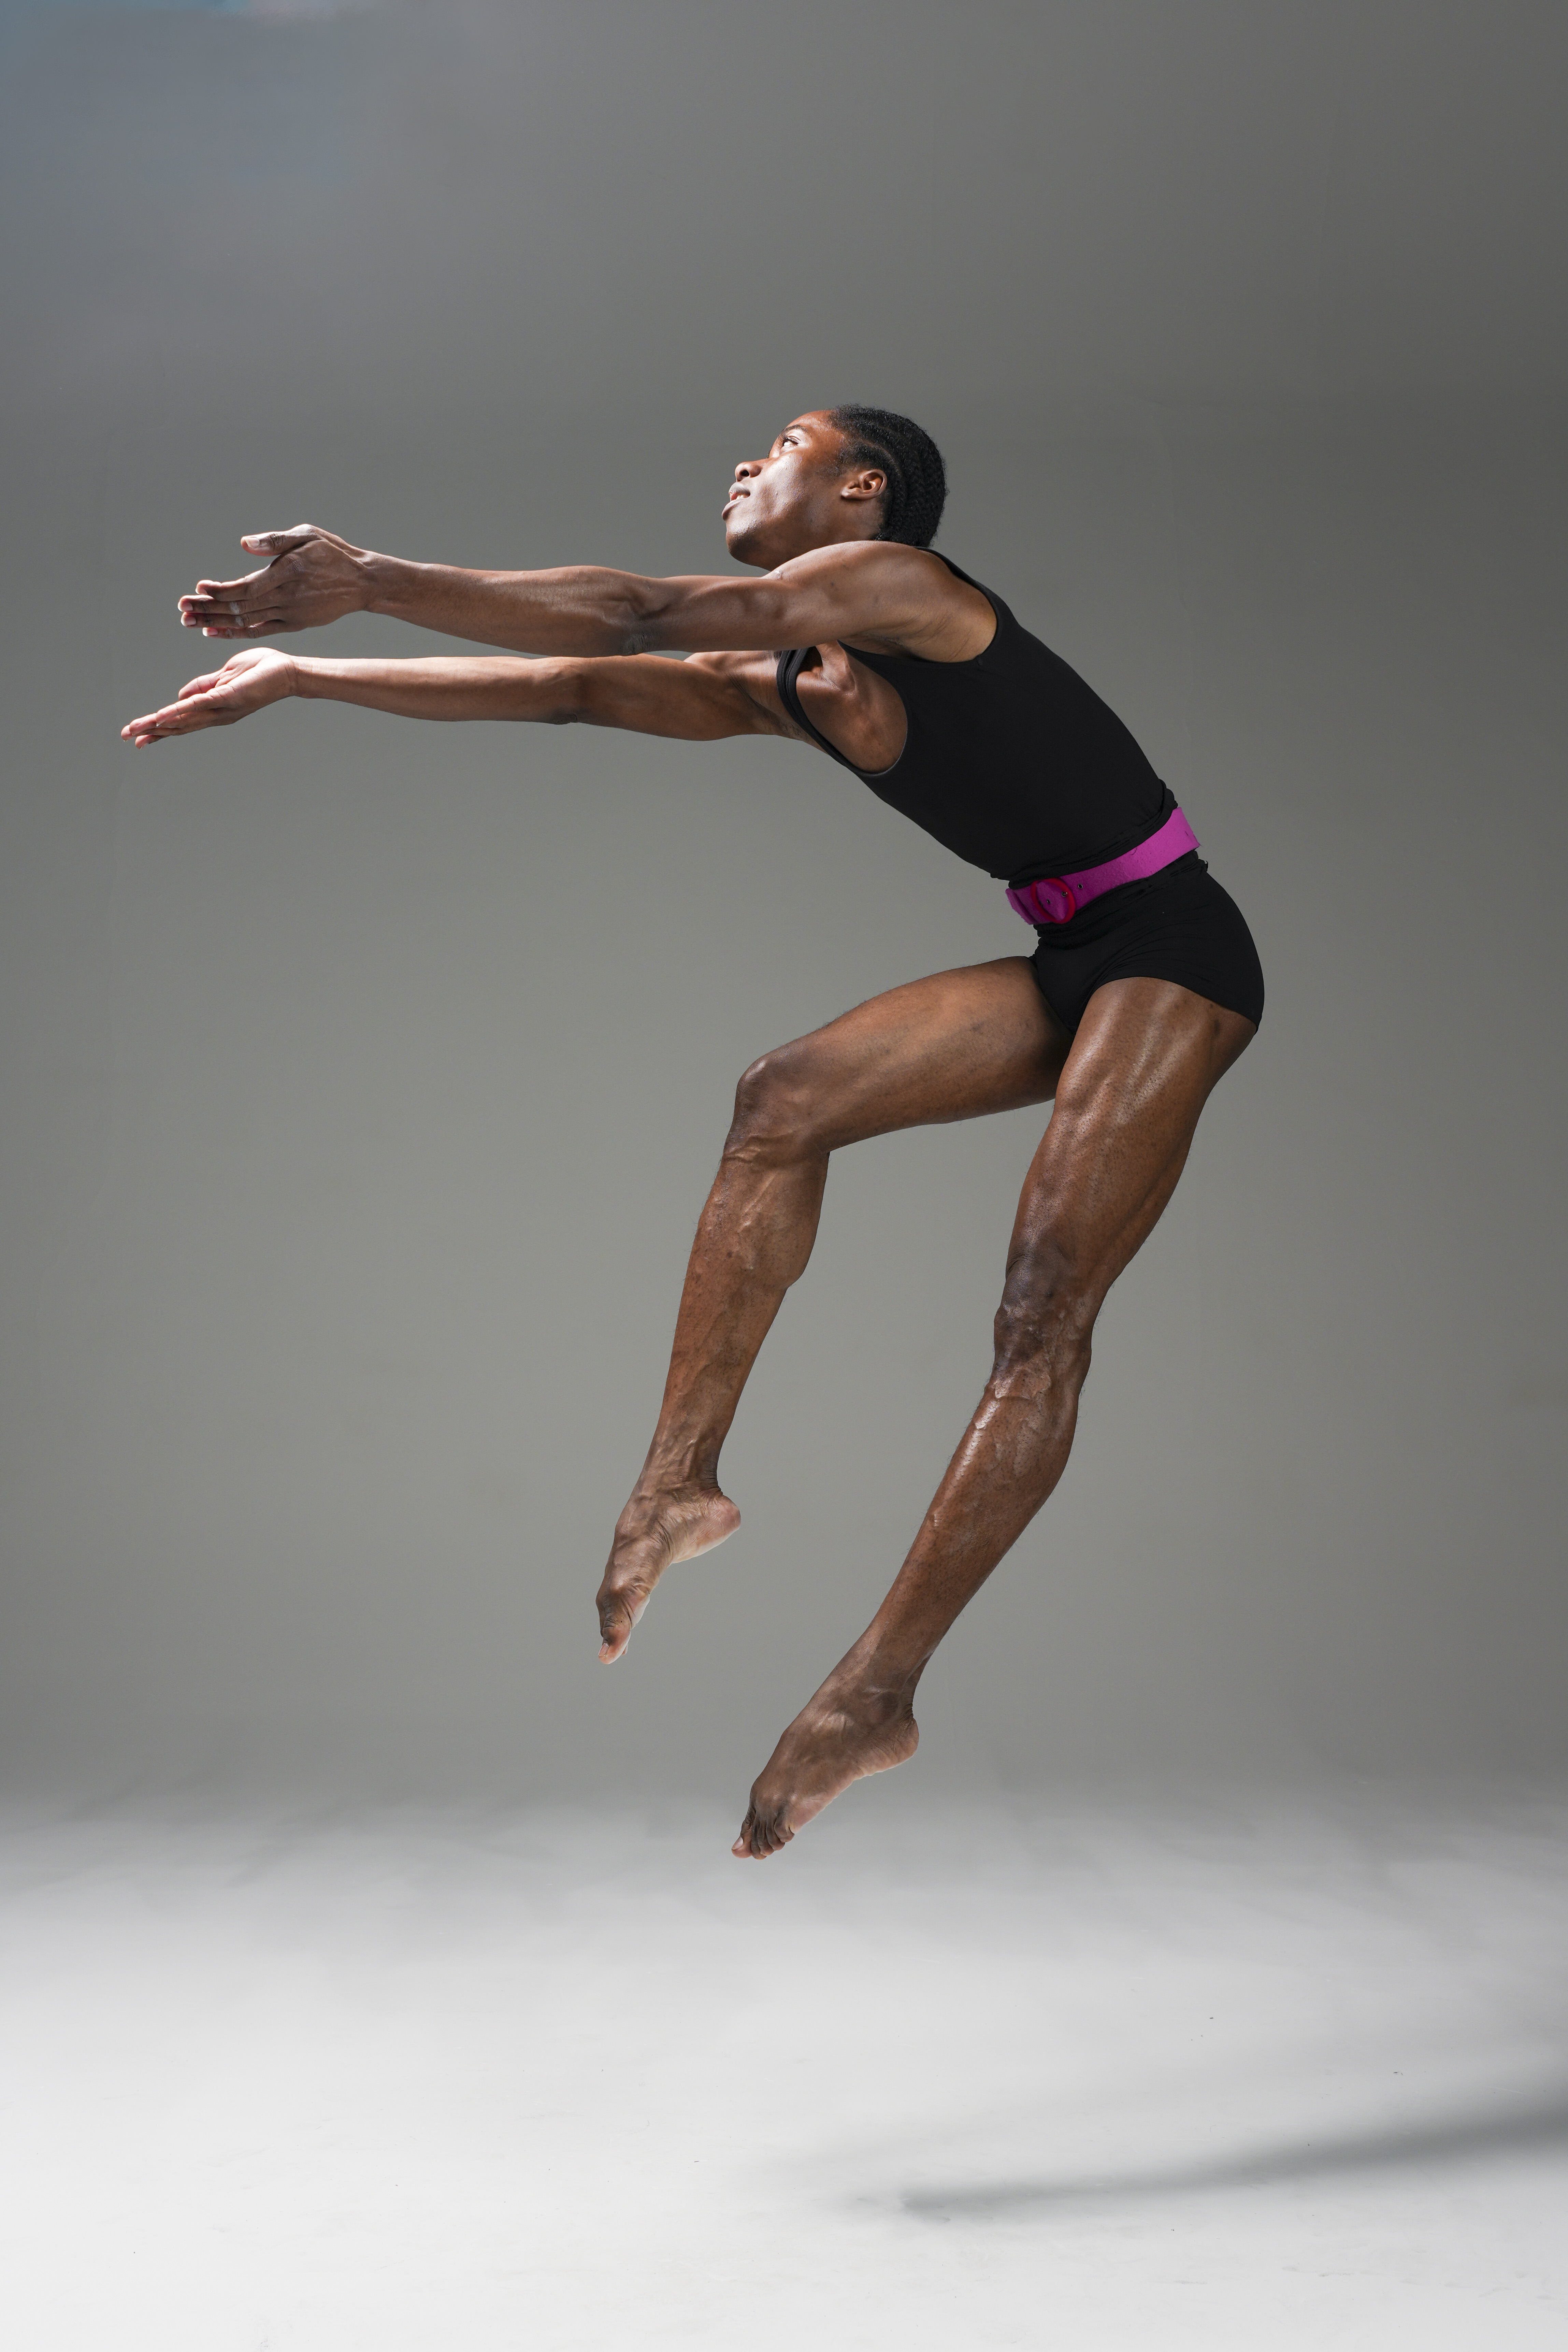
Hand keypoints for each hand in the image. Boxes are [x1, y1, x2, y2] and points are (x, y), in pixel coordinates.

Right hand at [121, 647, 296, 747]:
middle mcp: (217, 714)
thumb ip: (202, 686)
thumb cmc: (259, 671)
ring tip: (136, 730)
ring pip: (185, 719)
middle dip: (152, 731)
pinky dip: (180, 711)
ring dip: (158, 724)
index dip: (160, 728)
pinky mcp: (229, 696)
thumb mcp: (224, 677)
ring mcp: (222, 707)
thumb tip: (180, 697)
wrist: (286, 671)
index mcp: (215, 709)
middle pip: (179, 726)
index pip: (183, 721)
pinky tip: (162, 716)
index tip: (139, 736)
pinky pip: (200, 704)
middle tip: (128, 738)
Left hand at [177, 524, 369, 637]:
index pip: (245, 587)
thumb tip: (244, 544)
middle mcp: (287, 598)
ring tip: (190, 621)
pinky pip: (260, 632)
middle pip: (239, 608)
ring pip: (246, 622)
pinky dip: (236, 633)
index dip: (220, 591)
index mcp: (287, 573)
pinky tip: (215, 631)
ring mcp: (291, 615)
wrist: (363, 582)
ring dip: (216, 622)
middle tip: (181, 610)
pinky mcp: (295, 625)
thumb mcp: (308, 534)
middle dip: (208, 608)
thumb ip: (275, 540)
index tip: (198, 589)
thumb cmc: (333, 553)